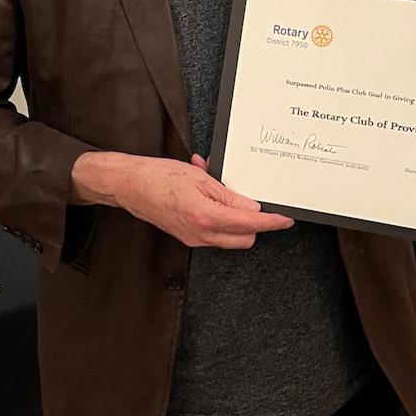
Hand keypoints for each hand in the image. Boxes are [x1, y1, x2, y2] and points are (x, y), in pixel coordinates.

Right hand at [109, 152, 292, 248]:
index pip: (250, 224)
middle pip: (244, 239)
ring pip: (229, 239)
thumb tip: (252, 206)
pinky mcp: (186, 237)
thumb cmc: (159, 176)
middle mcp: (201, 234)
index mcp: (207, 216)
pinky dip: (220, 220)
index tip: (285, 220)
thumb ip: (228, 194)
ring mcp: (193, 238)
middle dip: (256, 225)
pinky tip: (210, 197)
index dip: (272, 222)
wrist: (129, 186)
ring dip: (237, 222)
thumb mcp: (199, 178)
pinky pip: (214, 235)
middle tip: (259, 204)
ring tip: (225, 193)